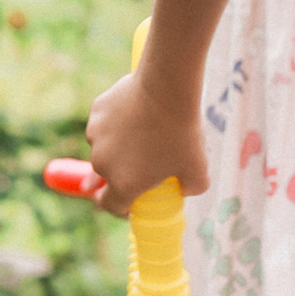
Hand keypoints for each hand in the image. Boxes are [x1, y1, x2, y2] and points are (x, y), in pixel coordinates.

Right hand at [85, 64, 206, 206]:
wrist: (167, 88)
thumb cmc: (182, 133)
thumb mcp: (198, 171)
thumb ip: (189, 188)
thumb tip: (182, 189)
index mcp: (123, 184)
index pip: (110, 206)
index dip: (121, 207)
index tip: (132, 201)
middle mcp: (102, 163)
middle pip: (107, 175)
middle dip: (123, 172)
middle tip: (145, 161)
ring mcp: (95, 136)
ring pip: (104, 147)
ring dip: (118, 146)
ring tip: (145, 131)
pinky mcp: (96, 111)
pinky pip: (104, 123)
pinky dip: (116, 122)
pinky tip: (136, 112)